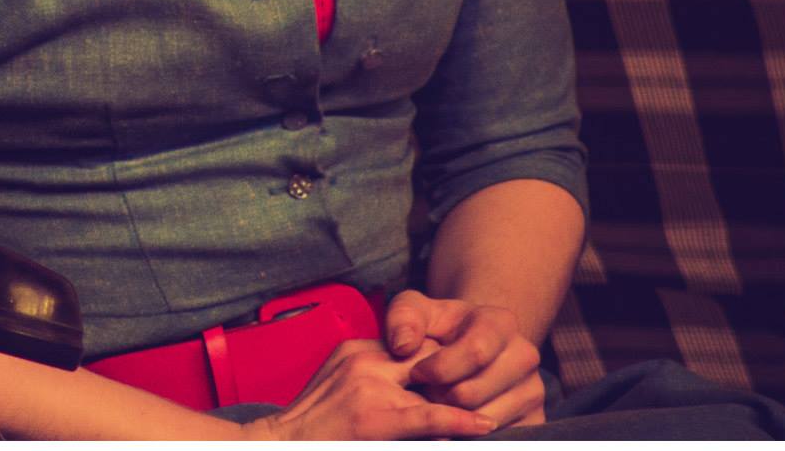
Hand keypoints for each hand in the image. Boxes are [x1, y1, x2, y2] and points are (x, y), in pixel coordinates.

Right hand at [245, 338, 495, 439]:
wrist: (280, 442)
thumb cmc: (314, 425)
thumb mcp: (340, 382)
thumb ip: (374, 376)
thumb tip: (415, 385)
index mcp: (359, 350)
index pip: (414, 343)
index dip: (447, 355)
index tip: (474, 366)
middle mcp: (367, 359)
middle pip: (430, 354)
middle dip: (464, 368)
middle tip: (499, 380)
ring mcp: (371, 386)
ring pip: (436, 382)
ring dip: (470, 394)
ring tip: (504, 404)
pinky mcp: (377, 417)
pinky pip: (429, 415)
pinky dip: (460, 420)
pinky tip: (485, 427)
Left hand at [385, 289, 545, 429]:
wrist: (469, 346)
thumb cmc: (437, 328)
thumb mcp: (414, 310)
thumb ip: (404, 317)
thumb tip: (403, 346)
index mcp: (501, 323)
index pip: (476, 352)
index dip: (439, 368)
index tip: (416, 373)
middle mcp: (524, 356)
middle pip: (472, 393)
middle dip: (438, 396)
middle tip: (425, 390)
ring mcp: (533, 391)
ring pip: (481, 421)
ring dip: (450, 416)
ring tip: (439, 398)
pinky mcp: (533, 419)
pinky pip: (495, 438)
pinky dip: (468, 433)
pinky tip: (456, 415)